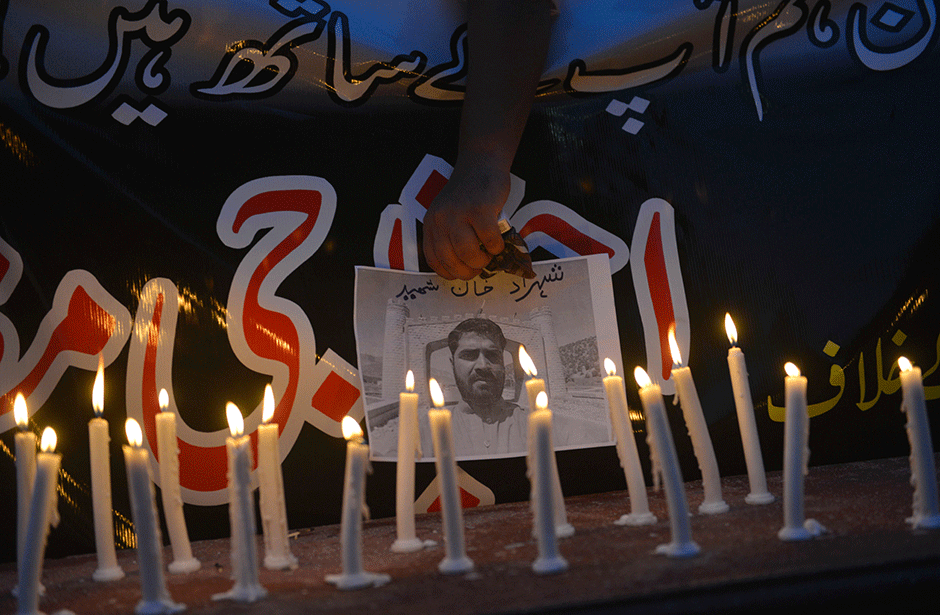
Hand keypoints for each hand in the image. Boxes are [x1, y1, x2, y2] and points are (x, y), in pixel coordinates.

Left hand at [422, 165, 507, 279]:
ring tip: (489, 256)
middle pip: (450, 259)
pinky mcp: (480, 209)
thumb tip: (468, 267)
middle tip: (479, 268)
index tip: (462, 273)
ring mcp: (460, 213)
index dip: (449, 272)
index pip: (433, 258)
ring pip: (467, 253)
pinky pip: (489, 240)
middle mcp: (441, 219)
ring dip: (481, 261)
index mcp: (432, 223)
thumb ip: (453, 236)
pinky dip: (496, 247)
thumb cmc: (469, 194)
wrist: (480, 164)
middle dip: (467, 271)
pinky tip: (498, 243)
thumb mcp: (450, 214)